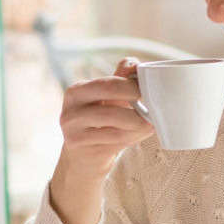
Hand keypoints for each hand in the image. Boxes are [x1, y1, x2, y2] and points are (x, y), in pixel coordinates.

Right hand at [49, 58, 155, 223]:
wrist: (83, 158)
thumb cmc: (100, 123)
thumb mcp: (106, 99)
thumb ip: (120, 78)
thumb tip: (136, 64)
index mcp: (76, 92)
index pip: (108, 83)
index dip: (132, 85)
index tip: (148, 89)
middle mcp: (71, 110)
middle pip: (110, 97)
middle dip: (136, 100)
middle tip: (152, 105)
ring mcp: (74, 131)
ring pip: (117, 123)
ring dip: (140, 122)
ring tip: (151, 122)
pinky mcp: (83, 148)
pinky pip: (117, 140)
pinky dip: (135, 136)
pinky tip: (141, 133)